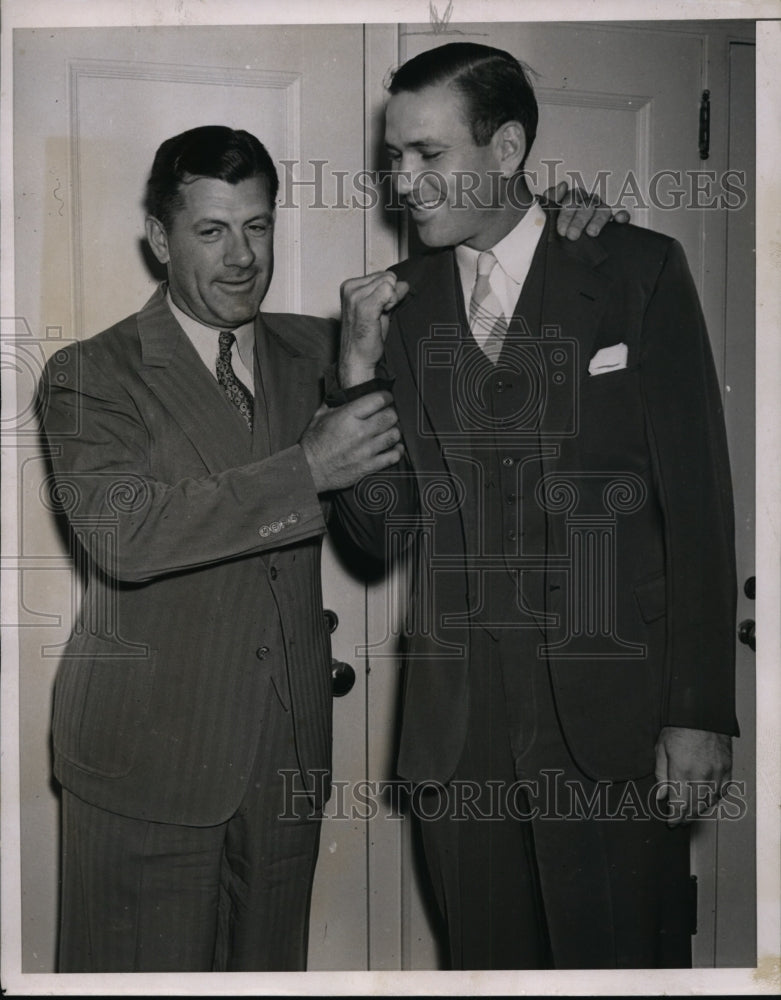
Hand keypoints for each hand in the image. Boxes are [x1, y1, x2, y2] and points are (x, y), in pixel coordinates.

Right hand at [300, 392, 402, 492]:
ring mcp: (366, 450)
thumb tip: (344, 392)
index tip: (386, 398)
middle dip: (391, 413)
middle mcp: (360, 432)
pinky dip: (397, 450)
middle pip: (390, 416)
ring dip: (394, 431)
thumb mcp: (319, 416)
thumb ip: (334, 402)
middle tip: (387, 415)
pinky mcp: (369, 466)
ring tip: (389, 430)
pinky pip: (393, 456)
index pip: (378, 399)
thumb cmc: (313, 444)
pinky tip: (393, 447)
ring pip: (394, 435)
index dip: (386, 396)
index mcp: (348, 416)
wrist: (309, 470)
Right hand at [339, 271, 409, 387]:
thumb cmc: (365, 338)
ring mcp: (355, 296)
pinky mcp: (364, 306)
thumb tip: (404, 283)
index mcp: (350, 286)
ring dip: (390, 301)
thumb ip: (389, 294)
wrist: (357, 358)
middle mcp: (350, 288)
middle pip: (388, 276)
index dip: (387, 292)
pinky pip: (389, 291)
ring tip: (377, 317)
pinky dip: (391, 304)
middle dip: (390, 295)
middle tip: (378, 314)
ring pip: (390, 282)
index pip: (383, 275)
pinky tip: (380, 317)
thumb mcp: (378, 309)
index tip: (377, 309)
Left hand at [542, 180, 630, 240]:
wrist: (559, 254)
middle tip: (572, 235)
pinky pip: (621, 216)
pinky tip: (619, 220)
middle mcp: (587, 204)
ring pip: (603, 210)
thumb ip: (550, 200)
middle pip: (586, 205)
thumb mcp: (546, 216)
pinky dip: (622, 216)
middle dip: (579, 221)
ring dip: (597, 220)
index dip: (566, 214)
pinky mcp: (613, 223)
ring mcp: (600, 212)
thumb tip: (562, 185)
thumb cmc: (555, 232)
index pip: (571, 199)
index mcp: (571, 199)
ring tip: (591, 232)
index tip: (561, 230)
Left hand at [654, 726, 732, 827]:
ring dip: (700, 811)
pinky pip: (723, 791)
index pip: (679, 805)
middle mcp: (701, 776)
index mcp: (682, 772)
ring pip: (710, 801)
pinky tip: (707, 800)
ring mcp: (717, 773)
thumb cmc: (679, 728)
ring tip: (691, 814)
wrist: (701, 714)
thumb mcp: (661, 749)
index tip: (671, 823)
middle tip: (680, 822)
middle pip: (695, 807)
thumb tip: (661, 795)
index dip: (675, 818)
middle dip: (686, 817)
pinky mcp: (727, 768)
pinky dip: (715, 798)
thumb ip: (660, 774)